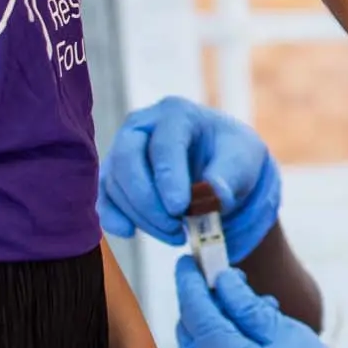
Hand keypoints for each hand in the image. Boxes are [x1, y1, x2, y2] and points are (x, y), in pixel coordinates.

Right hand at [98, 96, 281, 262]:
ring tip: (176, 233)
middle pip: (127, 159)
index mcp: (176, 113)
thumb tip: (215, 196)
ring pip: (117, 183)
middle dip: (147, 199)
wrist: (220, 166)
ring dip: (142, 215)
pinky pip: (105, 198)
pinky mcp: (115, 176)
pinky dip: (113, 218)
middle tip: (175, 226)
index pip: (164, 143)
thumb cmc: (231, 155)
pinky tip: (129, 232)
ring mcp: (123, 150)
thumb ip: (229, 174)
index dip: (169, 176)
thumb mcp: (242, 158)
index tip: (180, 207)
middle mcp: (143, 126)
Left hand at [174, 256, 347, 347]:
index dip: (190, 279)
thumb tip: (223, 279)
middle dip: (203, 299)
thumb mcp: (284, 332)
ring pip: (199, 344)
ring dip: (217, 321)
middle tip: (228, 278)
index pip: (194, 307)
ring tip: (256, 309)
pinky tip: (253, 336)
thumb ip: (247, 305)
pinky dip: (222, 342)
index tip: (188, 259)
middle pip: (190, 326)